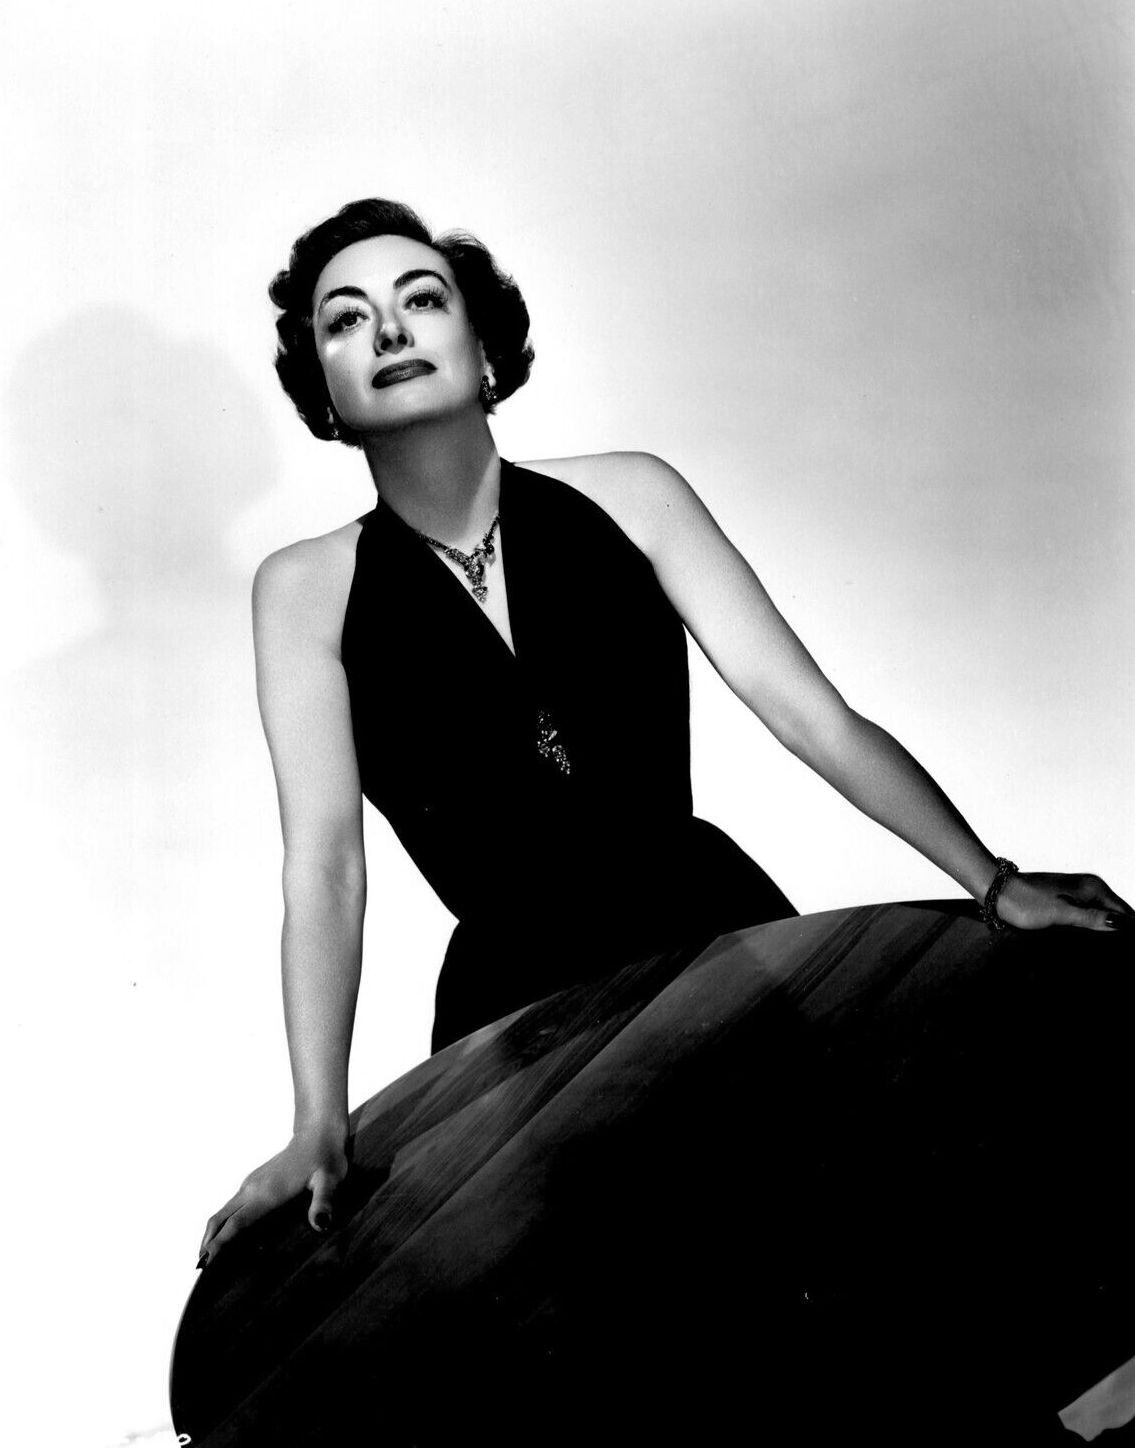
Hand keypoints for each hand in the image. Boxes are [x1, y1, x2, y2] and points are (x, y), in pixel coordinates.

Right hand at [198, 1120, 348, 1267]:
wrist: (317, 1133)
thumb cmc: (325, 1159)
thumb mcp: (330, 1181)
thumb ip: (324, 1202)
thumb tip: (320, 1223)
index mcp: (266, 1193)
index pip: (235, 1224)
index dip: (218, 1245)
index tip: (204, 1266)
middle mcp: (252, 1189)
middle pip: (218, 1219)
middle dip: (206, 1245)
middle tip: (200, 1273)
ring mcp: (251, 1184)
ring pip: (222, 1212)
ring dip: (211, 1235)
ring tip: (208, 1261)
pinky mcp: (254, 1183)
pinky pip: (231, 1207)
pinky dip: (222, 1225)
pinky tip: (229, 1239)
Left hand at [995, 871, 1132, 932]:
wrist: (997, 890)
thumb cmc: (1026, 902)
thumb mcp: (1061, 914)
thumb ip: (1092, 919)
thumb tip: (1120, 924)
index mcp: (1094, 887)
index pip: (1125, 912)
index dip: (1127, 929)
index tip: (1119, 944)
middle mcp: (1089, 886)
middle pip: (1115, 913)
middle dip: (1116, 930)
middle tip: (1109, 947)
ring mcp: (1078, 892)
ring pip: (1102, 914)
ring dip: (1103, 929)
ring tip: (1099, 943)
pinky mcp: (1066, 899)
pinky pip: (1088, 914)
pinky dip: (1091, 926)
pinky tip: (1087, 938)